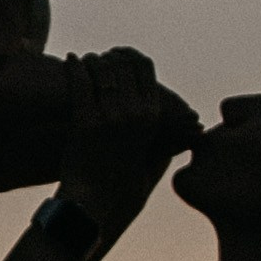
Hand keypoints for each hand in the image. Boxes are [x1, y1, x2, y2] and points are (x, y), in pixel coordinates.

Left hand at [54, 50, 200, 240]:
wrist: (97, 205)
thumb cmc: (125, 184)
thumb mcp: (156, 158)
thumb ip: (169, 138)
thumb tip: (189, 125)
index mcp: (154, 116)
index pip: (144, 67)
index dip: (130, 56)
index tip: (119, 55)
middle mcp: (134, 113)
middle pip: (121, 64)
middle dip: (109, 57)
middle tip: (99, 57)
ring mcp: (108, 117)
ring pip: (99, 70)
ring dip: (91, 61)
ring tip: (85, 61)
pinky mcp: (84, 123)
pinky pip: (79, 83)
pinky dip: (75, 67)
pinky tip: (71, 60)